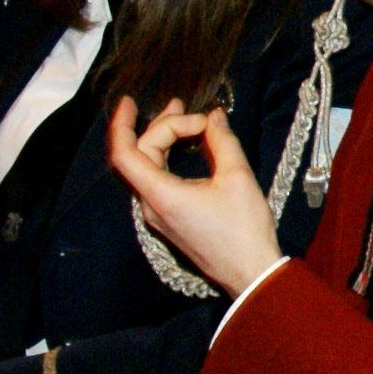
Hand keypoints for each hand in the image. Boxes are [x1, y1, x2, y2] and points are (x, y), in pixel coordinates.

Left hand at [104, 97, 282, 295]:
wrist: (250, 272)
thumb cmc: (244, 227)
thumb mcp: (237, 177)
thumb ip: (222, 141)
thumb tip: (214, 116)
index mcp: (160, 195)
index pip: (125, 154)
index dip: (121, 125)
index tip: (131, 101)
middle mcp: (150, 205)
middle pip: (139, 156)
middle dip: (159, 126)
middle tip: (184, 106)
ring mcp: (158, 214)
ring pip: (147, 168)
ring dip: (162, 141)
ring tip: (187, 120)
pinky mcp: (169, 219)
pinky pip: (157, 180)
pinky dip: (168, 158)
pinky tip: (187, 147)